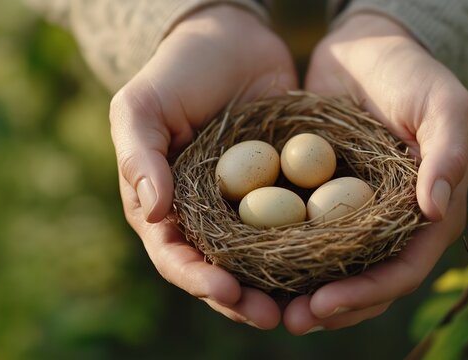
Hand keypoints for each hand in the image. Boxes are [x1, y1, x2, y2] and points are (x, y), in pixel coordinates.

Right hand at [109, 5, 296, 328]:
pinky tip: (328, 264)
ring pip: (260, 259)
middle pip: (221, 270)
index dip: (198, 279)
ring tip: (303, 307)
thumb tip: (153, 215)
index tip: (226, 291)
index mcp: (164, 206)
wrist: (232, 39)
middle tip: (273, 316)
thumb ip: (139, 156)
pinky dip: (306, 249)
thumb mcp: (142, 106)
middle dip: (243, 299)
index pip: (176, 256)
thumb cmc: (177, 71)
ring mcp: (245, 206)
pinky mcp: (283, 190)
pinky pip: (293, 227)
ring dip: (278, 287)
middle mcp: (205, 215)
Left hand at [284, 13, 467, 333]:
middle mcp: (395, 224)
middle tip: (291, 320)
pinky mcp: (325, 199)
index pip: (404, 269)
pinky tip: (258, 269)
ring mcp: (358, 214)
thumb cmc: (412, 74)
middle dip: (333, 307)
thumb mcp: (443, 104)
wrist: (365, 49)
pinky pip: (308, 237)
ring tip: (271, 310)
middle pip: (368, 282)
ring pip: (335, 269)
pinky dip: (288, 257)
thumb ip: (449, 152)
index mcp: (431, 214)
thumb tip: (436, 209)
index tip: (324, 304)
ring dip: (306, 294)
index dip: (367, 293)